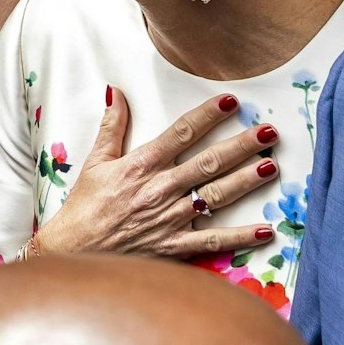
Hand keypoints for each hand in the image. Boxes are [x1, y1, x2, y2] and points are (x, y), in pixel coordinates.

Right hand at [30, 89, 279, 259]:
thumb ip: (112, 126)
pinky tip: (265, 230)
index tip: (231, 102)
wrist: (72, 252)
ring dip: (245, 181)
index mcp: (140, 166)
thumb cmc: (84, 207)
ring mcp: (168, 219)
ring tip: (271, 166)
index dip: (207, 116)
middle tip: (269, 132)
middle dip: (241, 146)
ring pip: (214, 195)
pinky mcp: (172, 247)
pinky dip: (239, 237)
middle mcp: (159, 190)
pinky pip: (211, 241)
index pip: (180, 134)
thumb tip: (116, 92)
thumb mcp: (95, 162)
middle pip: (207, 162)